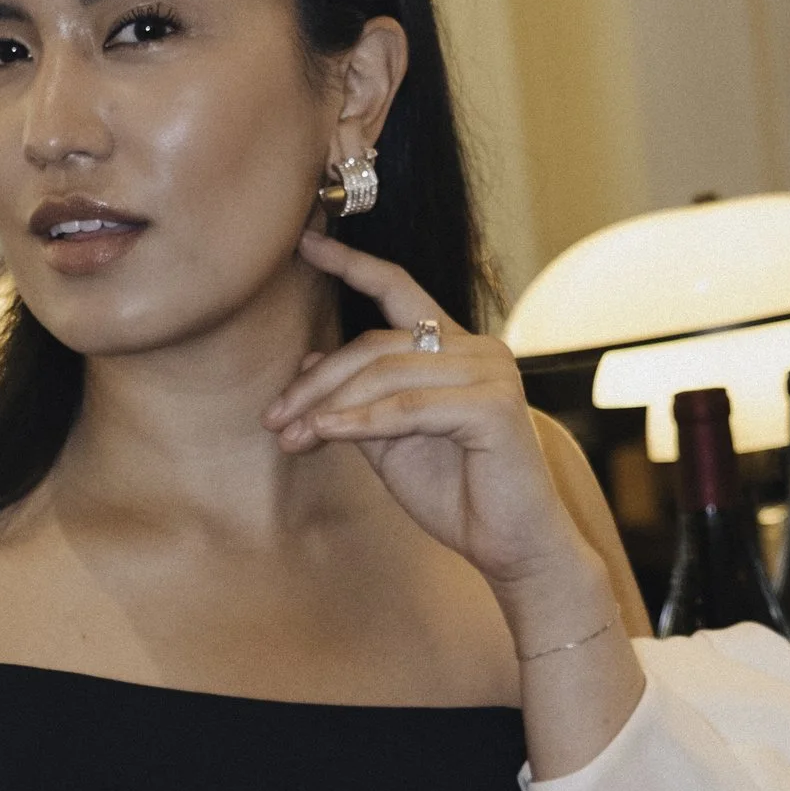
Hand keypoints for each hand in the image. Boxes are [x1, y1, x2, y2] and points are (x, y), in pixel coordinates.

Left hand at [271, 234, 609, 624]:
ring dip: (329, 406)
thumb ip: (359, 399)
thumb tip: (311, 359)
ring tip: (291, 436)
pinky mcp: (493, 406)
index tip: (305, 243)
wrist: (515, 547)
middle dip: (316, 382)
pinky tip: (326, 434)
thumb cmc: (458, 495)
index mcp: (456, 348)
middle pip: (375, 344)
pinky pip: (407, 407)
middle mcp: (478, 349)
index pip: (399, 290)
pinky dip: (360, 422)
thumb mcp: (392, 442)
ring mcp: (490, 372)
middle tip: (274, 418)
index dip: (352, 264)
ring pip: (386, 374)